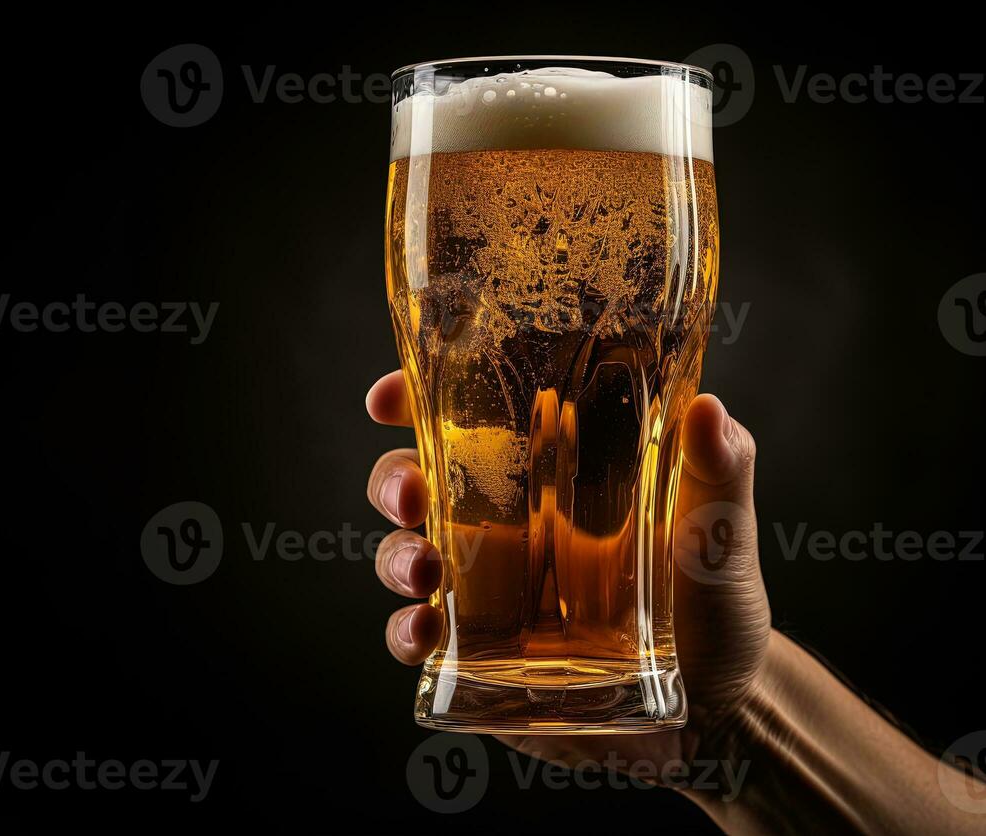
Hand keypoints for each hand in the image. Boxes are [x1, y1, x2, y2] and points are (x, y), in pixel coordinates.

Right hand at [364, 370, 771, 779]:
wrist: (720, 707)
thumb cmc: (717, 600)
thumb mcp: (721, 527)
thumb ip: (720, 467)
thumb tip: (708, 408)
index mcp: (548, 475)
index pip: (466, 420)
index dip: (412, 400)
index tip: (387, 398)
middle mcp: (503, 525)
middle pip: (413, 481)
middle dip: (392, 481)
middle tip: (411, 496)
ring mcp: (484, 590)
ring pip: (403, 554)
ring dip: (395, 557)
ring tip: (424, 574)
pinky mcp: (479, 653)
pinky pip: (418, 637)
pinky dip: (406, 633)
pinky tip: (426, 635)